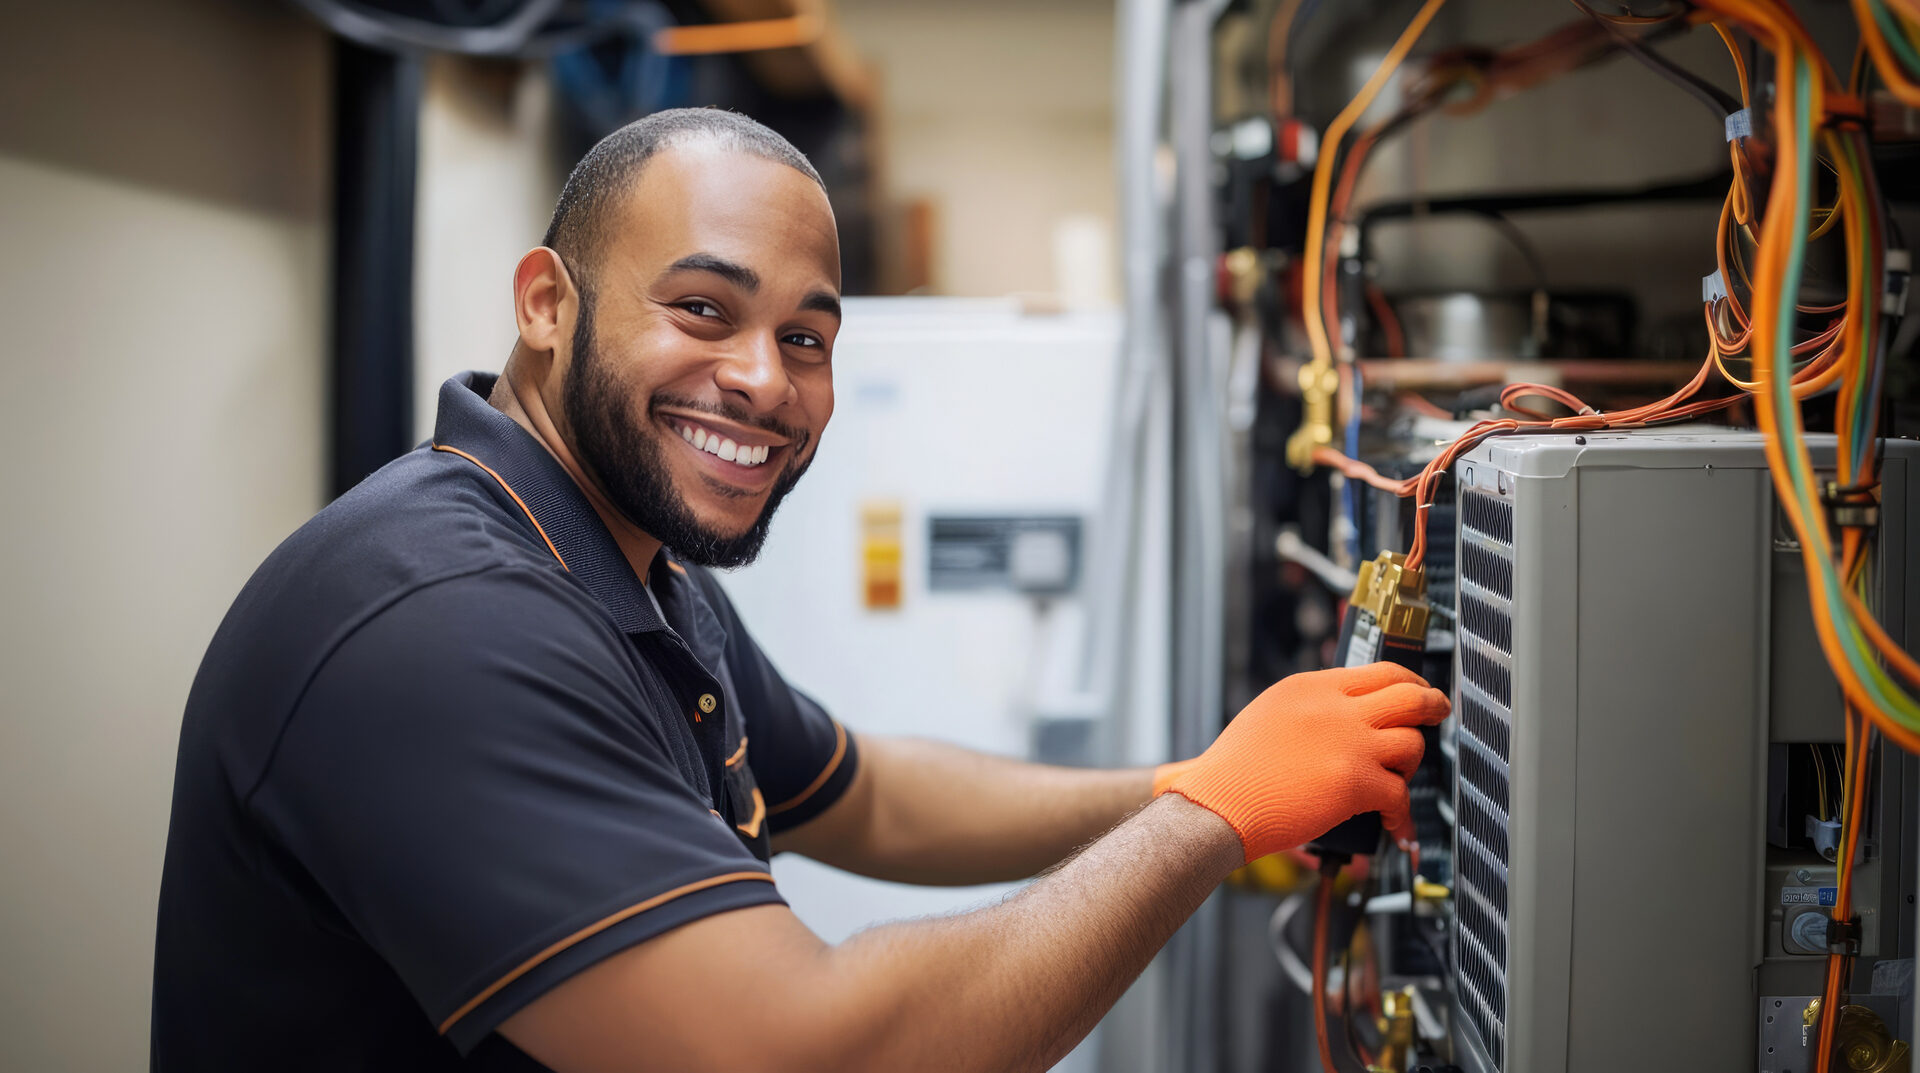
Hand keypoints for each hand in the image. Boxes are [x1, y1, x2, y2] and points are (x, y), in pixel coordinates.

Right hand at [1152, 663, 1448, 860]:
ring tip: (1397, 781)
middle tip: (1439, 713)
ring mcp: (1348, 742)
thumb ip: (1310, 710)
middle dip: (1432, 705)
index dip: (1407, 682)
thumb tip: (1343, 720)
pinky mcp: (1355, 781)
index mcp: (1310, 686)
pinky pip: (1401, 796)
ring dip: (1411, 766)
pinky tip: (1396, 827)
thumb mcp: (1268, 716)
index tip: (1416, 693)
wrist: (1216, 803)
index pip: (1378, 672)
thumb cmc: (1230, 773)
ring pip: (1412, 743)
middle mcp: (1334, 707)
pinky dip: (1403, 817)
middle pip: (1408, 694)